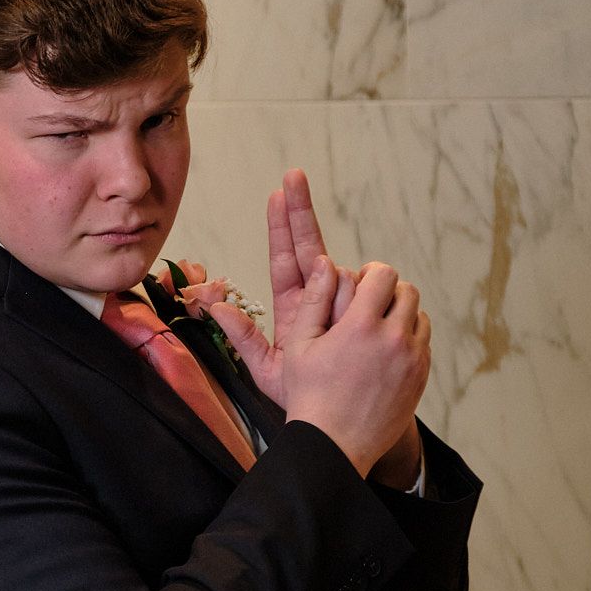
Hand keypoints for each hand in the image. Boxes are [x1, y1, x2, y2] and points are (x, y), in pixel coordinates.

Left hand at [200, 170, 355, 403]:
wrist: (348, 416)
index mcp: (292, 307)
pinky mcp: (375, 311)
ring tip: (337, 328)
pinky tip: (375, 307)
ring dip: (343, 291)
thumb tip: (213, 306)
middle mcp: (321, 297)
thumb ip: (243, 339)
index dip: (282, 225)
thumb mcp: (268, 372)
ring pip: (349, 276)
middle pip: (312, 245)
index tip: (277, 191)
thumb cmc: (306, 396)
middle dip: (301, 211)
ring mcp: (349, 301)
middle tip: (293, 175)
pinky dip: (373, 297)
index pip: (286, 258)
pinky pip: (377, 294)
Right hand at [267, 256, 429, 475]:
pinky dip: (408, 341)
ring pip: (420, 316)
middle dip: (389, 292)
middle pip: (407, 290)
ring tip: (378, 330)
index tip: (361, 284)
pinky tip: (385, 354)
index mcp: (360, 327)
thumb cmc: (310, 397)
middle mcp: (393, 340)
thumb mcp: (299, 346)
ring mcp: (412, 361)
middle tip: (369, 305)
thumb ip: (314, 300)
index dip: (371, 274)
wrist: (334, 446)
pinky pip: (423, 344)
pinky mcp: (421, 378)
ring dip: (402, 315)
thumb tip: (326, 262)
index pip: (383, 274)